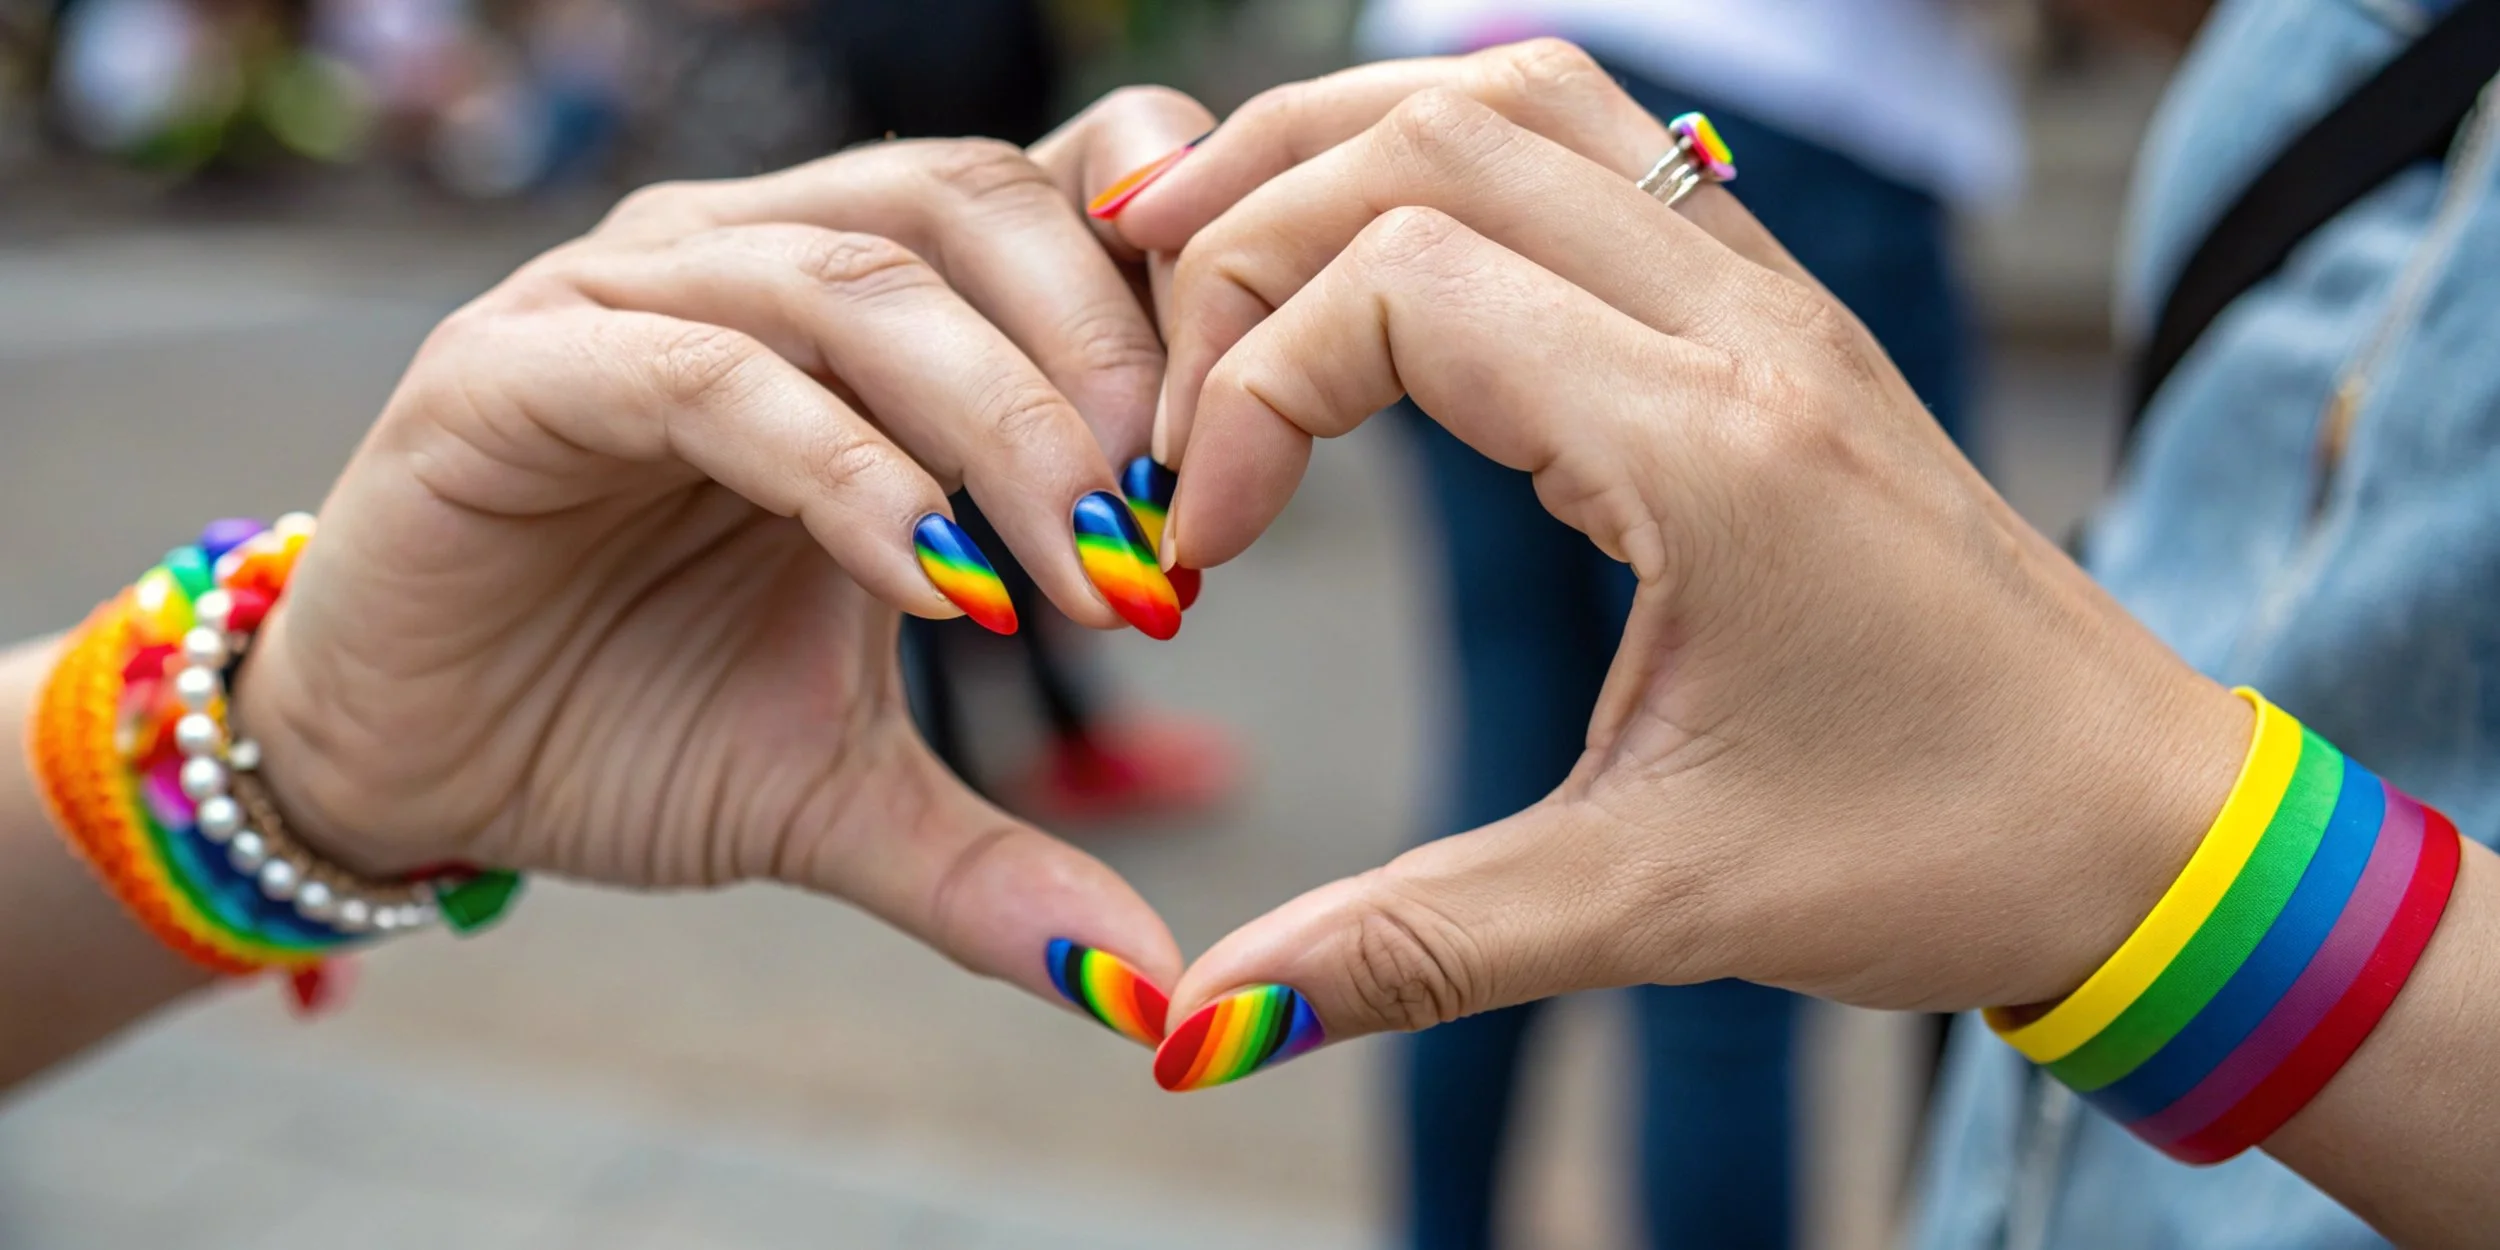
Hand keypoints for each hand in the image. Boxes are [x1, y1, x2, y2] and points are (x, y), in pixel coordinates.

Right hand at [232, 139, 1189, 1029]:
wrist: (415, 769)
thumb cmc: (629, 722)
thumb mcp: (845, 788)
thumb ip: (997, 858)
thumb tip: (1151, 989)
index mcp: (854, 307)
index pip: (1047, 197)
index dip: (1165, 290)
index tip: (1248, 459)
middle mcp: (747, 259)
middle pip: (974, 212)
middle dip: (1103, 369)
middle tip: (1174, 534)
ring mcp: (625, 298)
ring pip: (856, 280)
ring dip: (1000, 425)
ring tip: (1085, 574)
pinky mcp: (511, 368)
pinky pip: (712, 381)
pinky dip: (844, 474)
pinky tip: (936, 592)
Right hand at [1122, 44, 2251, 1086]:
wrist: (2144, 825)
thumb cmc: (1944, 852)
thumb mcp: (1654, 908)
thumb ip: (1408, 948)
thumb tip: (1199, 1028)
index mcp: (1710, 447)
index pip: (1401, 286)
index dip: (1243, 396)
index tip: (1199, 546)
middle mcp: (1743, 324)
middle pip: (1430, 141)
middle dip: (1245, 239)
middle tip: (1161, 392)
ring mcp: (1769, 296)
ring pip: (1518, 97)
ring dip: (1341, 145)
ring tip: (1208, 244)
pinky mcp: (1774, 315)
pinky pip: (1595, 140)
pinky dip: (1450, 153)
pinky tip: (1375, 243)